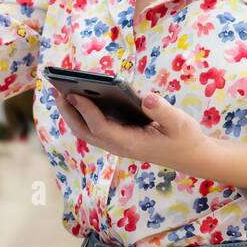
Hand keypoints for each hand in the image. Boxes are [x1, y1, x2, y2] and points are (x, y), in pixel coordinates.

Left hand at [51, 88, 212, 174]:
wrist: (190, 156)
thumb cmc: (185, 138)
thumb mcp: (180, 123)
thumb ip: (162, 111)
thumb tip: (147, 98)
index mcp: (131, 143)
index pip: (100, 127)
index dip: (85, 110)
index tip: (73, 93)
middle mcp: (118, 146)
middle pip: (85, 131)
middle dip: (69, 112)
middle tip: (56, 89)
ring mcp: (116, 144)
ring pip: (86, 131)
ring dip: (72, 113)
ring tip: (61, 91)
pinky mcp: (118, 139)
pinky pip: (93, 128)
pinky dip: (82, 114)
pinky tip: (79, 96)